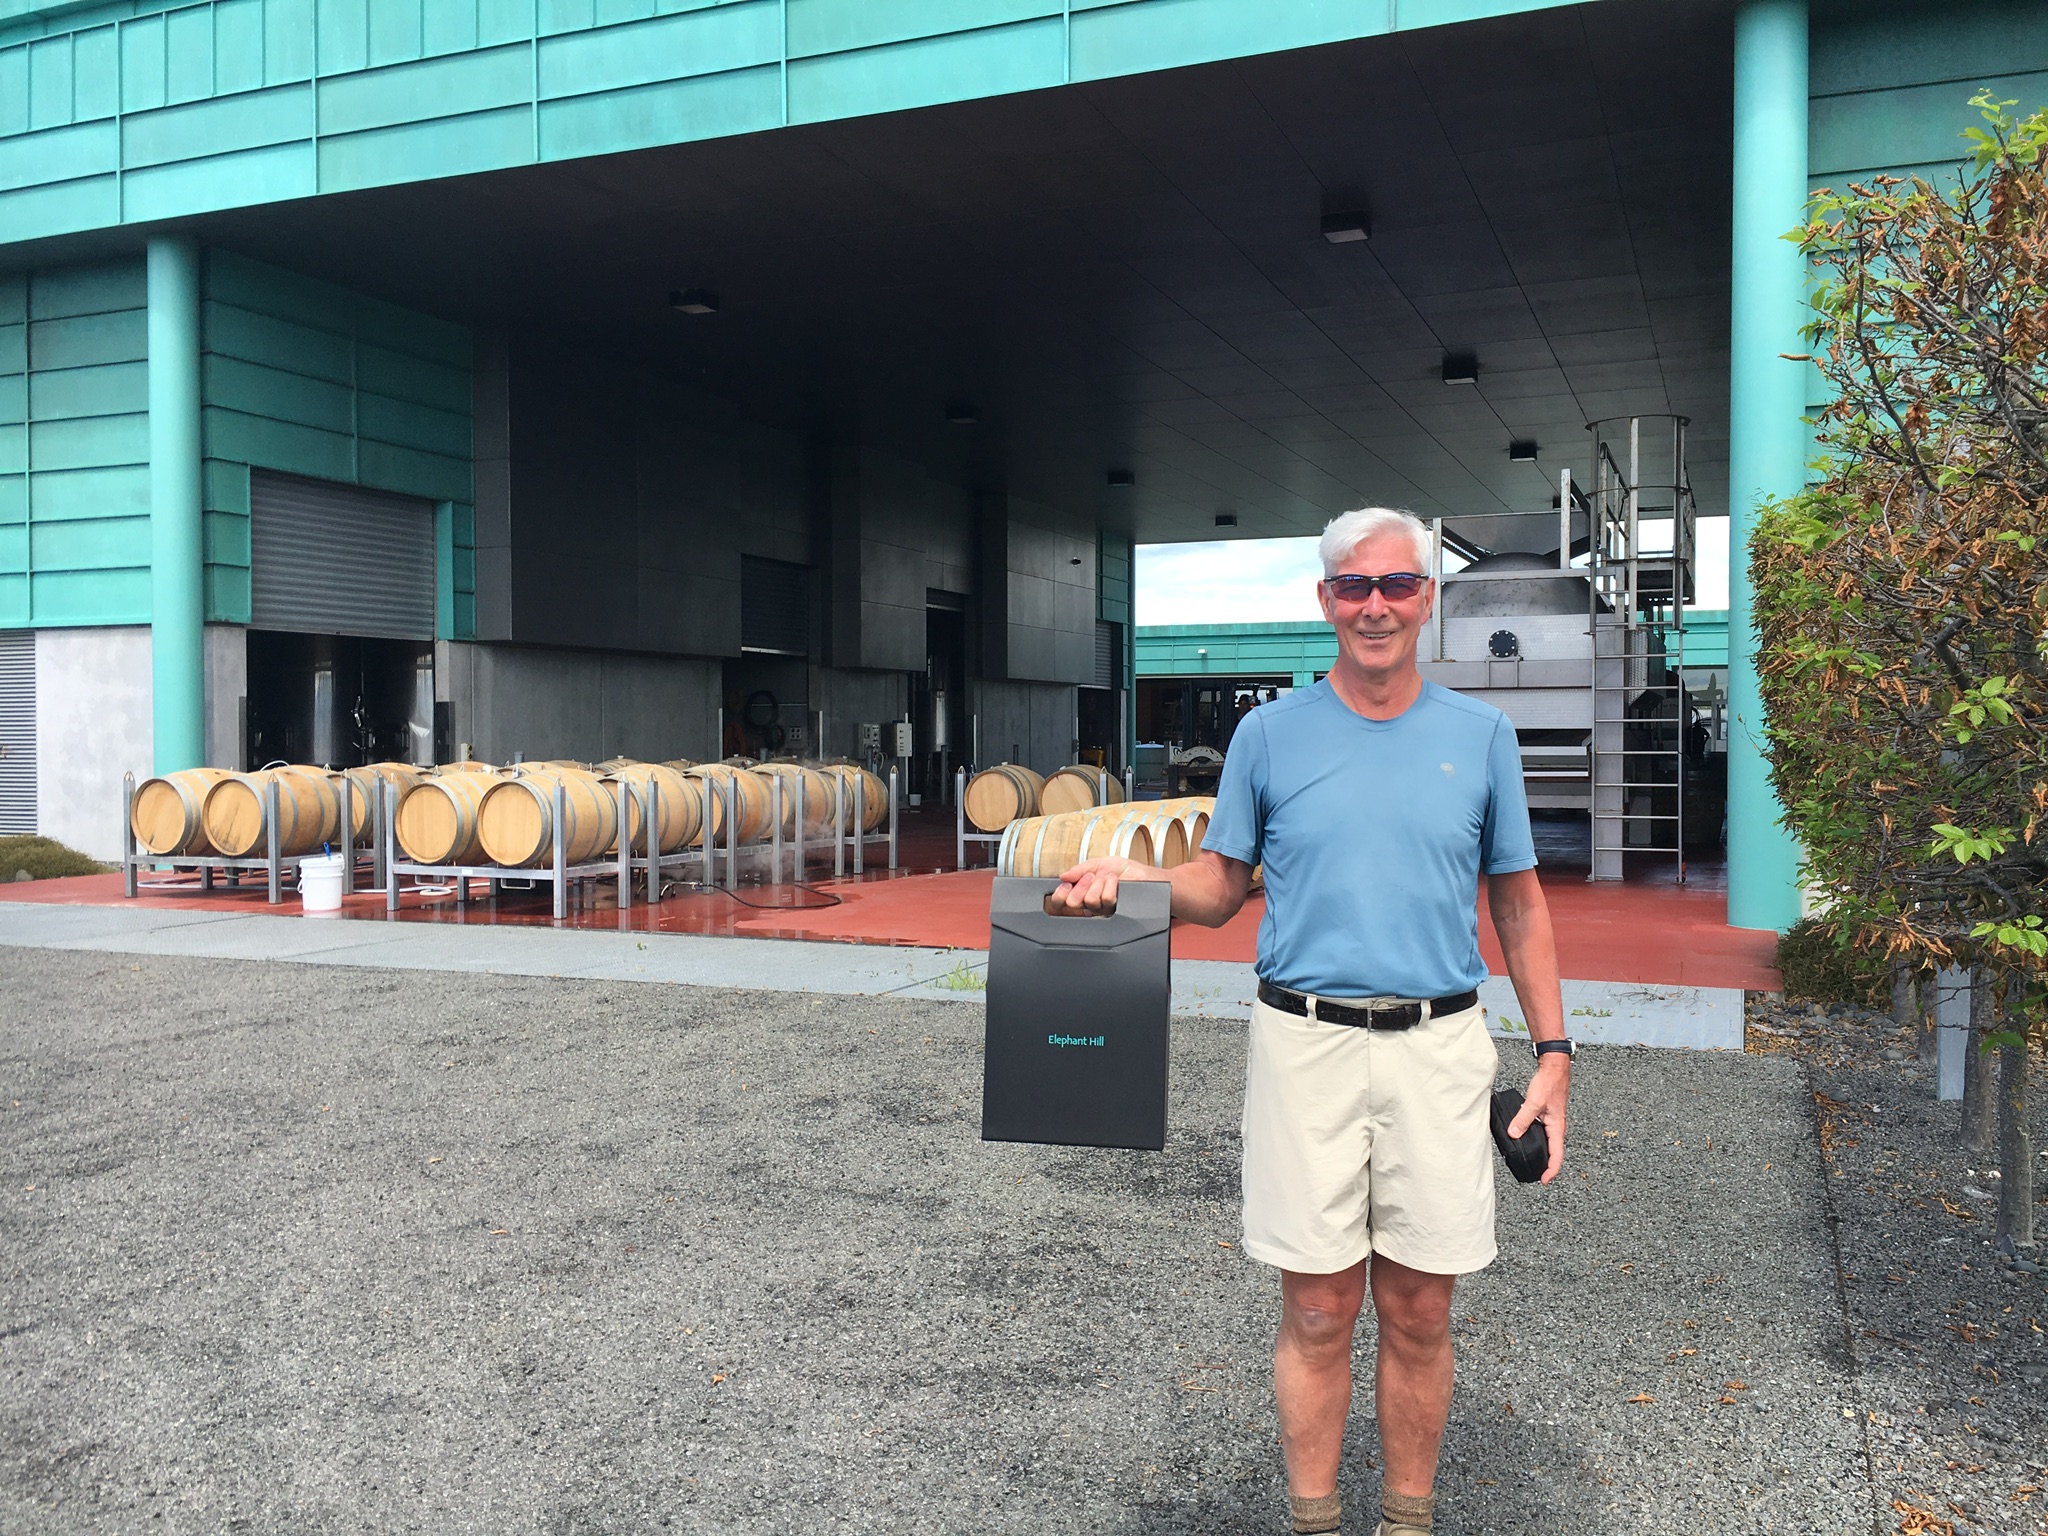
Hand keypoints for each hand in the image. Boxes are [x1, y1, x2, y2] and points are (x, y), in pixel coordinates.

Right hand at [1048, 857, 1160, 914]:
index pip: (1061, 901)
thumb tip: (1063, 876)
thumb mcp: (1099, 863)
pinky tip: (1116, 882)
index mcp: (1082, 891)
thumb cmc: (1125, 870)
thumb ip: (1080, 869)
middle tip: (1092, 877)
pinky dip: (1110, 885)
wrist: (1146, 876)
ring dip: (1100, 883)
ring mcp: (1102, 910)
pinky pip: (1105, 900)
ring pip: (1090, 901)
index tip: (1067, 884)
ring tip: (1109, 877)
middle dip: (1082, 885)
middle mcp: (1090, 904)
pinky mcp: (1114, 912)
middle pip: (1073, 903)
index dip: (1060, 894)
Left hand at [1508, 1056, 1569, 1183]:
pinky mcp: (1547, 1115)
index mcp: (1557, 1127)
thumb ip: (1523, 1119)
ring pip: (1549, 1142)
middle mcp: (1557, 1126)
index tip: (1544, 1180)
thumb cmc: (1549, 1083)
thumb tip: (1514, 1134)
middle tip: (1537, 1174)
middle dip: (1547, 1165)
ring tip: (1532, 1160)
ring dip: (1542, 1153)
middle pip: (1554, 1151)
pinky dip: (1537, 1139)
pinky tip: (1526, 1138)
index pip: (1557, 1155)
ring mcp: (1552, 1121)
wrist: (1554, 1068)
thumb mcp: (1533, 1102)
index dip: (1551, 1170)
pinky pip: (1543, 1132)